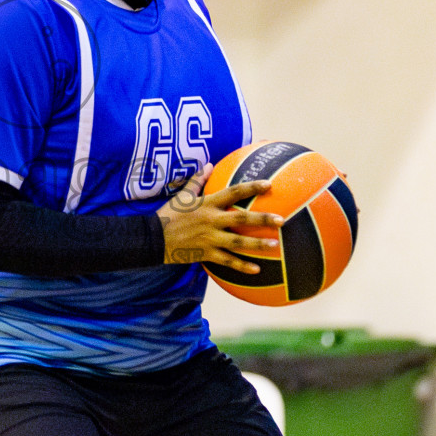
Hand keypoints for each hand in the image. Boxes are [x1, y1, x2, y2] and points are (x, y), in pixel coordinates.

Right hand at [157, 166, 283, 274]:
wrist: (153, 239)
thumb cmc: (168, 215)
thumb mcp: (182, 196)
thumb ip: (197, 181)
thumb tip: (208, 165)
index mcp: (207, 203)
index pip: (233, 192)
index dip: (252, 187)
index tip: (269, 185)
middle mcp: (211, 220)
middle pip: (241, 218)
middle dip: (262, 219)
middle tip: (281, 220)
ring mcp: (210, 238)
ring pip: (238, 242)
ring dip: (258, 244)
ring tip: (275, 245)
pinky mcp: (206, 254)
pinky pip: (227, 261)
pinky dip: (242, 266)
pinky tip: (257, 270)